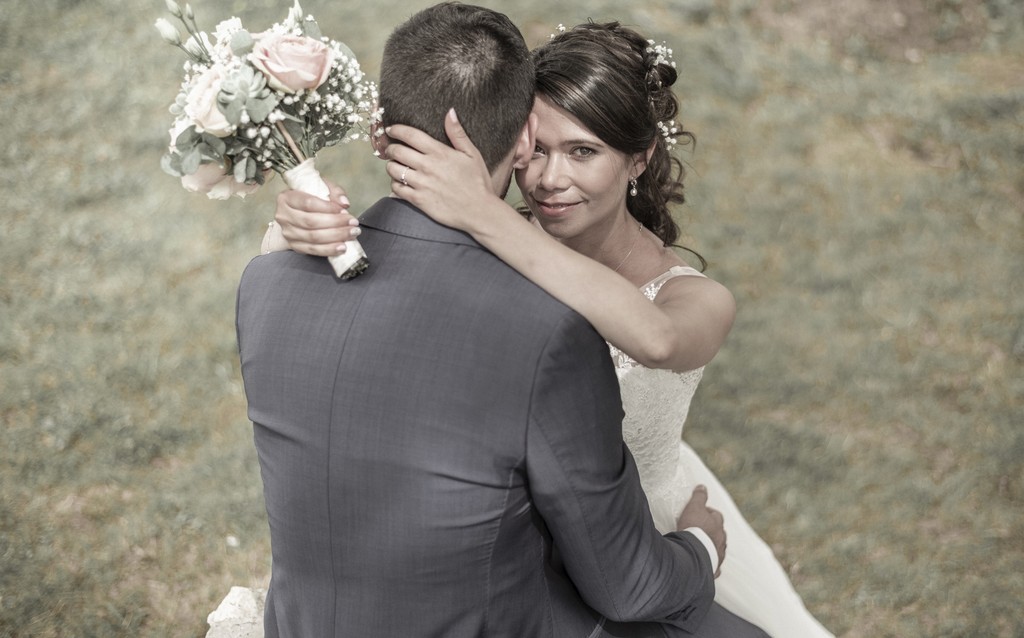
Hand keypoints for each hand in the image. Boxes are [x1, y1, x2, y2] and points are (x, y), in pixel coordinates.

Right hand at [274, 179, 360, 256]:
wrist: (299, 212)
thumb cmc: (311, 197)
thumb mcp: (322, 187)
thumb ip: (334, 192)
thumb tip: (344, 203)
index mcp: (287, 198)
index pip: (308, 203)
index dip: (328, 208)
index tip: (344, 211)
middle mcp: (284, 216)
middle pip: (311, 222)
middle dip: (336, 223)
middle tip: (353, 223)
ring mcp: (288, 233)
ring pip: (313, 237)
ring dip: (336, 237)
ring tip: (352, 233)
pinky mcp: (294, 246)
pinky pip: (313, 250)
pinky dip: (329, 250)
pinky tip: (342, 247)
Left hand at [383, 108, 499, 232]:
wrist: (479, 211)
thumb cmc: (478, 182)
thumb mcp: (472, 154)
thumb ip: (458, 133)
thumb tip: (450, 112)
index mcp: (440, 153)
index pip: (411, 135)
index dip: (396, 130)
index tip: (391, 130)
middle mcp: (428, 167)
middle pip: (397, 151)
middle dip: (391, 149)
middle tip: (392, 150)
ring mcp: (422, 184)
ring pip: (394, 170)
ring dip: (392, 166)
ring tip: (396, 167)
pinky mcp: (419, 200)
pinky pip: (397, 189)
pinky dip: (395, 185)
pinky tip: (401, 184)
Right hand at [676, 485, 725, 576]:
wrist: (692, 553)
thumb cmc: (693, 529)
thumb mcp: (693, 508)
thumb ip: (699, 497)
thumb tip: (702, 486)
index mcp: (717, 525)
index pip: (716, 516)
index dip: (709, 513)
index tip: (700, 513)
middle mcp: (721, 540)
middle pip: (720, 533)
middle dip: (713, 531)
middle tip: (702, 530)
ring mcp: (718, 555)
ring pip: (719, 550)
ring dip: (713, 547)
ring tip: (703, 547)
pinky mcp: (713, 568)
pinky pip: (715, 568)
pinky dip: (712, 566)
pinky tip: (706, 566)